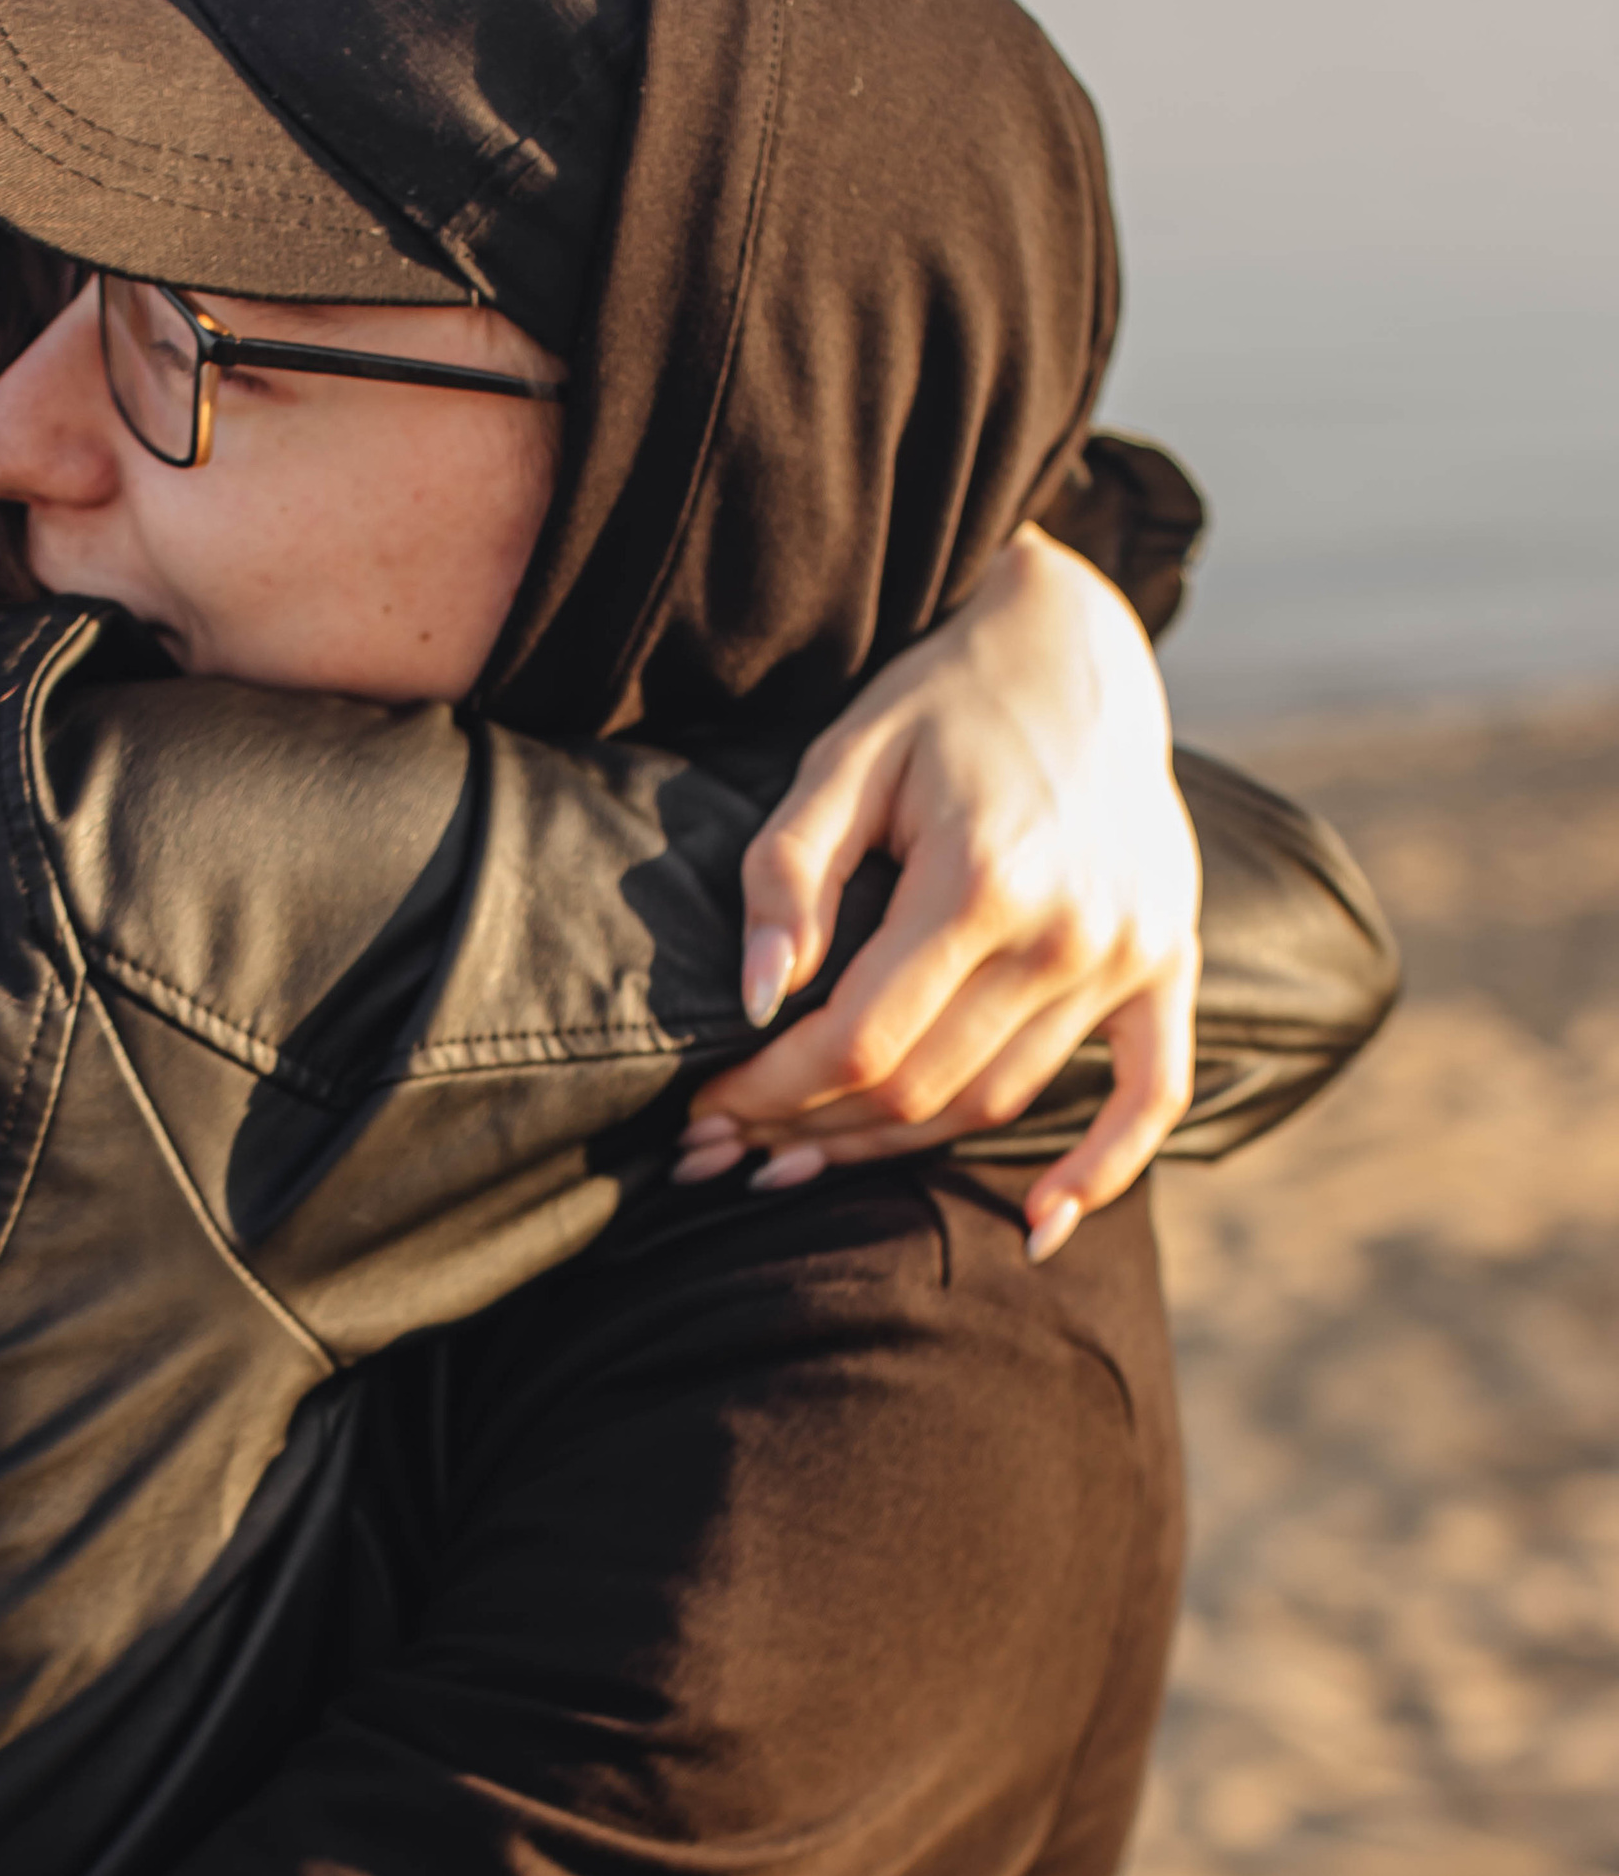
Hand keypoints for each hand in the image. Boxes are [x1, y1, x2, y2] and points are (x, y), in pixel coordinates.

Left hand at [674, 531, 1200, 1257]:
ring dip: (898, 1149)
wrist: (1073, 646)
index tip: (705, 1112)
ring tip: (802, 1161)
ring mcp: (1131, 951)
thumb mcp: (842, 757)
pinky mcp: (1169, 959)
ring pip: (998, 1101)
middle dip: (810, 1131)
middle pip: (921, 1087)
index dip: (771, 1094)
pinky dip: (1103, 1169)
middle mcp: (1070, 929)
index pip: (860, 1040)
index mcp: (983, 878)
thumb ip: (789, 874)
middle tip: (726, 1152)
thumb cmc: (938, 700)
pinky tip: (1040, 1229)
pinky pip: (1151, 1093)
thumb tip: (756, 1003)